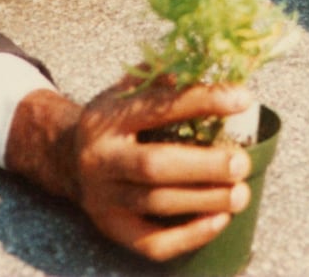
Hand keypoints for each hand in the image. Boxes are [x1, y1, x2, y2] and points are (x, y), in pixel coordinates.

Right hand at [5, 78, 252, 260]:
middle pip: (154, 165)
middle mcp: (101, 157)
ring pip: (156, 204)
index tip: (242, 99)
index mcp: (109, 117)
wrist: (66, 157)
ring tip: (241, 194)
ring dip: (204, 200)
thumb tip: (216, 67)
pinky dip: (189, 236)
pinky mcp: (111, 228)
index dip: (202, 101)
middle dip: (204, 165)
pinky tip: (218, 221)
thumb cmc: (114, 120)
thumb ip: (164, 78)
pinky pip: (151, 242)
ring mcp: (103, 196)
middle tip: (242, 162)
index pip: (158, 106)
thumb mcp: (128, 90)